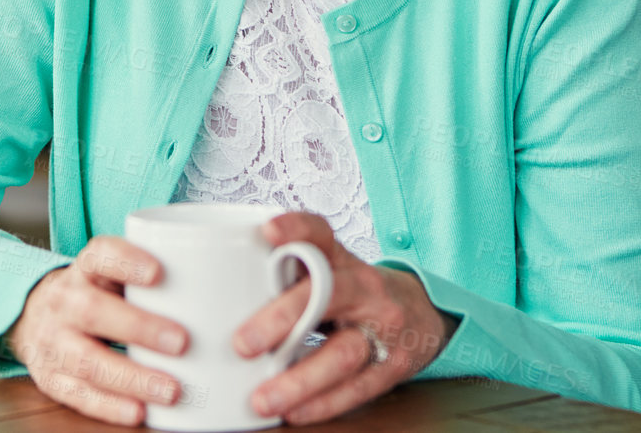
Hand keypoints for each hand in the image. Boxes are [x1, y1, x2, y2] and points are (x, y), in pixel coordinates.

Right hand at [1, 236, 189, 425]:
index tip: (158, 273)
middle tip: (181, 342)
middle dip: (138, 328)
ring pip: (87, 361)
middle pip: (93, 311)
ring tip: (172, 390)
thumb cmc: (96, 295)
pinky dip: (109, 406)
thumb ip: (152, 281)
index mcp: (84, 269)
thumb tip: (223, 292)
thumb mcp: (112, 275)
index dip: (126, 261)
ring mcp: (52, 341)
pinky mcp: (50, 378)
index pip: (100, 255)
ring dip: (131, 378)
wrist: (34, 317)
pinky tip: (139, 411)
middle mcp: (63, 301)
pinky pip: (78, 395)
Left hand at [235, 212, 456, 423]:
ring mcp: (382, 327)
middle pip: (329, 295)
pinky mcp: (393, 365)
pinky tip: (295, 412)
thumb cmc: (354, 294)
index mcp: (341, 259)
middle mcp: (365, 287)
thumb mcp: (326, 272)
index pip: (320, 233)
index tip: (267, 231)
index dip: (295, 228)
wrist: (422, 314)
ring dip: (300, 379)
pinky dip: (323, 403)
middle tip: (241, 344)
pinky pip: (358, 388)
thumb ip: (285, 276)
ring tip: (263, 397)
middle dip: (283, 319)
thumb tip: (218, 295)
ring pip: (343, 353)